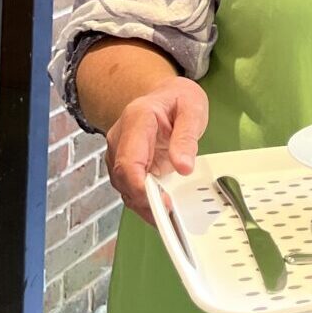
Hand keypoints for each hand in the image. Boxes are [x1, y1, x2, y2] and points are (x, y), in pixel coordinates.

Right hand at [105, 76, 208, 225]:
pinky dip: (145, 202)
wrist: (164, 95)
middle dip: (144, 201)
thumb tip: (183, 166)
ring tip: (169, 217)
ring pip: (124, 187)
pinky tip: (162, 210)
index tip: (163, 201)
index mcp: (137, 119)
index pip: (129, 160)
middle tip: (171, 214)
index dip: (141, 186)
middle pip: (123, 178)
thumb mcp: (192, 109)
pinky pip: (130, 188)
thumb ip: (187, 136)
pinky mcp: (124, 165)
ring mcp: (119, 152)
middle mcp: (120, 138)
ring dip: (144, 205)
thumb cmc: (178, 99)